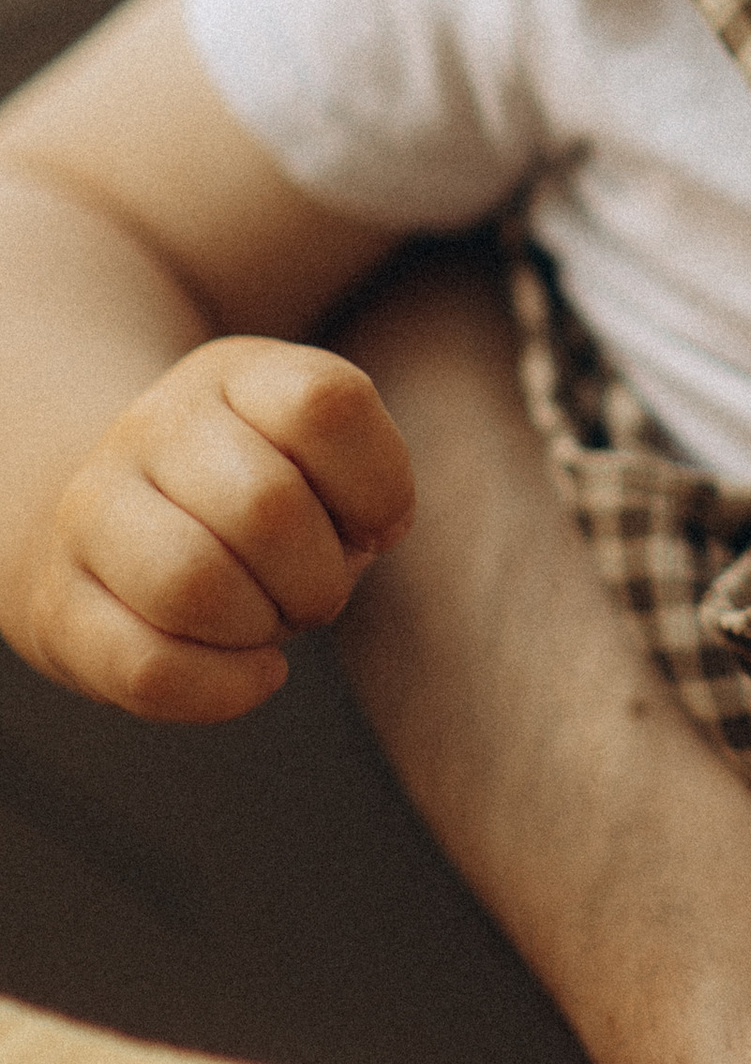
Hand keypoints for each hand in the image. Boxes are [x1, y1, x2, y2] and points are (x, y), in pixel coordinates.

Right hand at [15, 334, 413, 721]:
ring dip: (263, 626)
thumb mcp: (314, 459)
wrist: (107, 525)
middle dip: (321, 577)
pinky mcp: (57, 604)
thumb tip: (362, 542)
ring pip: (194, 583)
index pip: (326, 405)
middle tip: (315, 590)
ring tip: (268, 622)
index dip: (379, 484)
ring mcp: (91, 511)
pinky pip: (150, 668)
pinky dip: (226, 688)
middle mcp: (154, 426)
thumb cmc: (252, 500)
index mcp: (238, 375)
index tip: (372, 523)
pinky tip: (253, 673)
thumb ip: (364, 489)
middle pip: (265, 506)